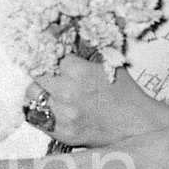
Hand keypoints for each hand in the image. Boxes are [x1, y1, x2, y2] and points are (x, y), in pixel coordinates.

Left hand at [33, 55, 168, 146]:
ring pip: (31, 96)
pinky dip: (39, 111)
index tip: (45, 53)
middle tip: (47, 74)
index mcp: (77, 70)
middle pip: (34, 74)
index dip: (47, 54)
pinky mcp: (61, 132)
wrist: (137, 126)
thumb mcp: (107, 64)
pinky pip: (36, 118)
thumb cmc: (124, 93)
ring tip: (47, 91)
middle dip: (40, 72)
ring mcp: (62, 113)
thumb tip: (64, 36)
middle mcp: (66, 91)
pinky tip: (49, 107)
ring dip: (37, 91)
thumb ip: (84, 52)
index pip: (47, 54)